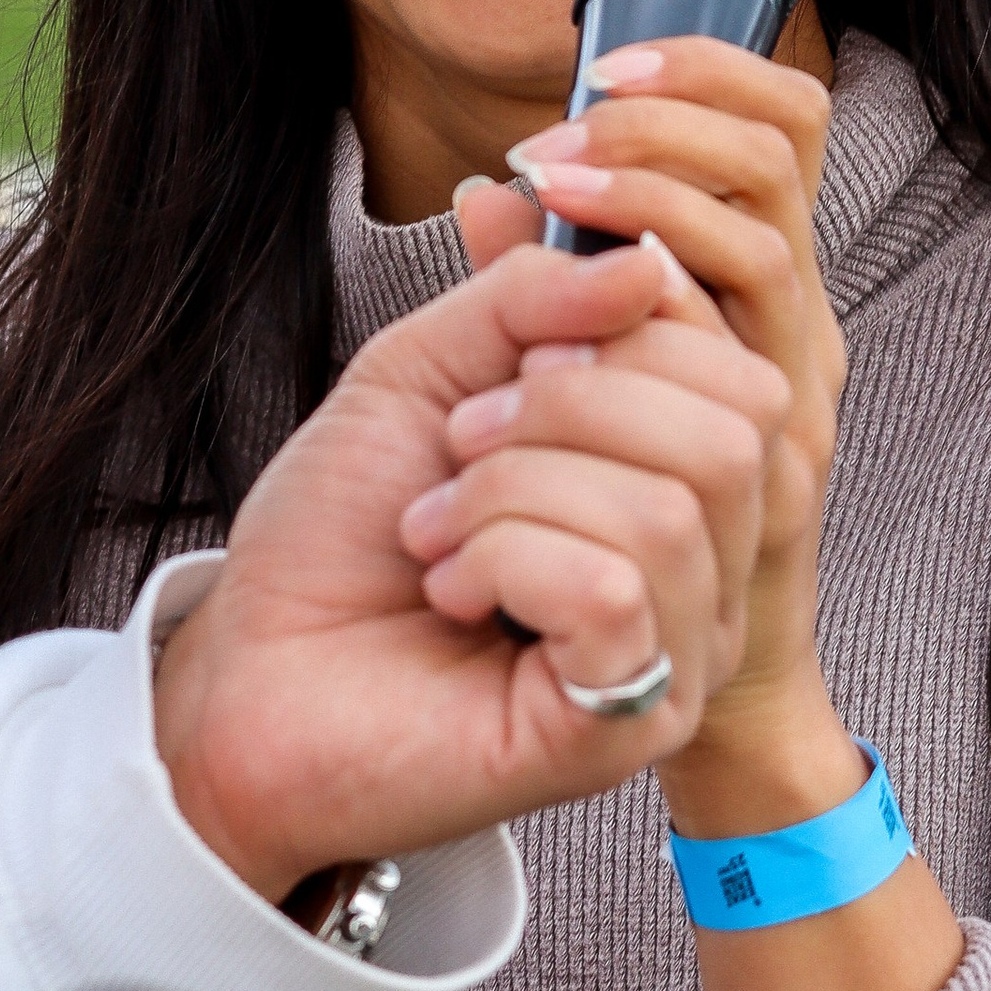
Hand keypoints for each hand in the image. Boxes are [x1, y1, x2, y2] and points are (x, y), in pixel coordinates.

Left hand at [151, 237, 789, 899]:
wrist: (251, 668)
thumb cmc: (344, 532)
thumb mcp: (430, 367)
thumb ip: (528, 296)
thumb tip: (643, 262)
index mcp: (674, 477)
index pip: (739, 369)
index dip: (626, 327)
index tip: (506, 361)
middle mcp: (705, 570)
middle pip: (730, 434)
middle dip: (567, 407)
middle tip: (460, 446)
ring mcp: (676, 658)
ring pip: (666, 512)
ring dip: (510, 490)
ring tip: (438, 530)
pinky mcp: (623, 728)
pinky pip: (612, 595)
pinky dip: (501, 560)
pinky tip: (452, 591)